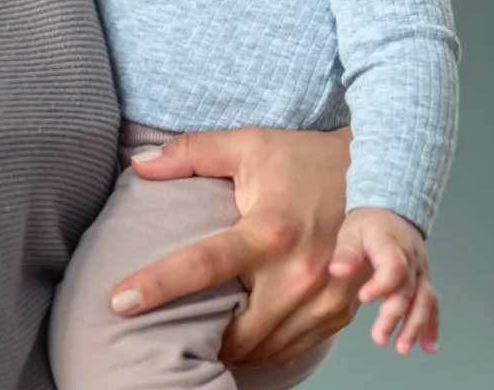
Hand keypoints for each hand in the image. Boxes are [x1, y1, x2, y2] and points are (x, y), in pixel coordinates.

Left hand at [114, 128, 363, 366]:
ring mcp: (325, 296)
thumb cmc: (302, 158)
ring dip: (233, 350)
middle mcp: (300, 269)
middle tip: (168, 336)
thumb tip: (139, 164)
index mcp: (270, 228)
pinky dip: (267, 350)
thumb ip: (191, 152)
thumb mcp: (248, 144)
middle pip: (236, 330)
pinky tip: (246, 340)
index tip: (119, 303)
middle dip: (202, 339)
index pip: (202, 266)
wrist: (374, 171)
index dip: (158, 286)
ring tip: (206, 341)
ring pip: (265, 348)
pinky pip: (295, 348)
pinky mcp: (341, 309)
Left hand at [331, 208, 439, 354]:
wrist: (391, 212)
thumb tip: (338, 271)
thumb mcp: (351, 232)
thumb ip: (346, 253)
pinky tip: (427, 347)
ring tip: (401, 347)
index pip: (394, 266)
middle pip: (408, 289)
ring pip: (424, 300)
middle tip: (379, 337)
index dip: (382, 284)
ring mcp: (421, 272)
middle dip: (395, 315)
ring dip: (415, 326)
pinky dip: (431, 326)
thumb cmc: (367, 226)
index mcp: (391, 244)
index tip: (365, 298)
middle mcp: (411, 259)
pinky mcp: (424, 281)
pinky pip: (432, 304)